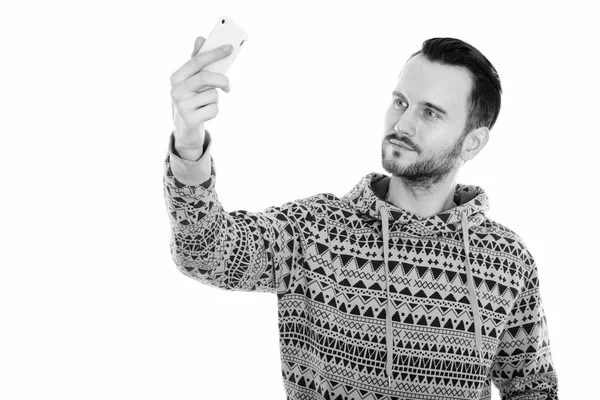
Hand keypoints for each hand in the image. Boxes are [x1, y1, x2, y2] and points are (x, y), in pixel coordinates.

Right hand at [170, 36, 231, 153]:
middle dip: (222, 80)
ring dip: (215, 100)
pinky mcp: (191, 120)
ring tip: (206, 104)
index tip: (230, 48)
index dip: (214, 53)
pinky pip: (213, 110)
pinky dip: (214, 111)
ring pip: (213, 96)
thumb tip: (200, 38)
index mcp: (176, 77)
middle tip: (228, 86)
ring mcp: (182, 106)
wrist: (184, 128)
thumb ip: (196, 60)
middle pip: (206, 78)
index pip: (197, 60)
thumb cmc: (191, 99)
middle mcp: (176, 90)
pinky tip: (205, 114)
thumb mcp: (191, 80)